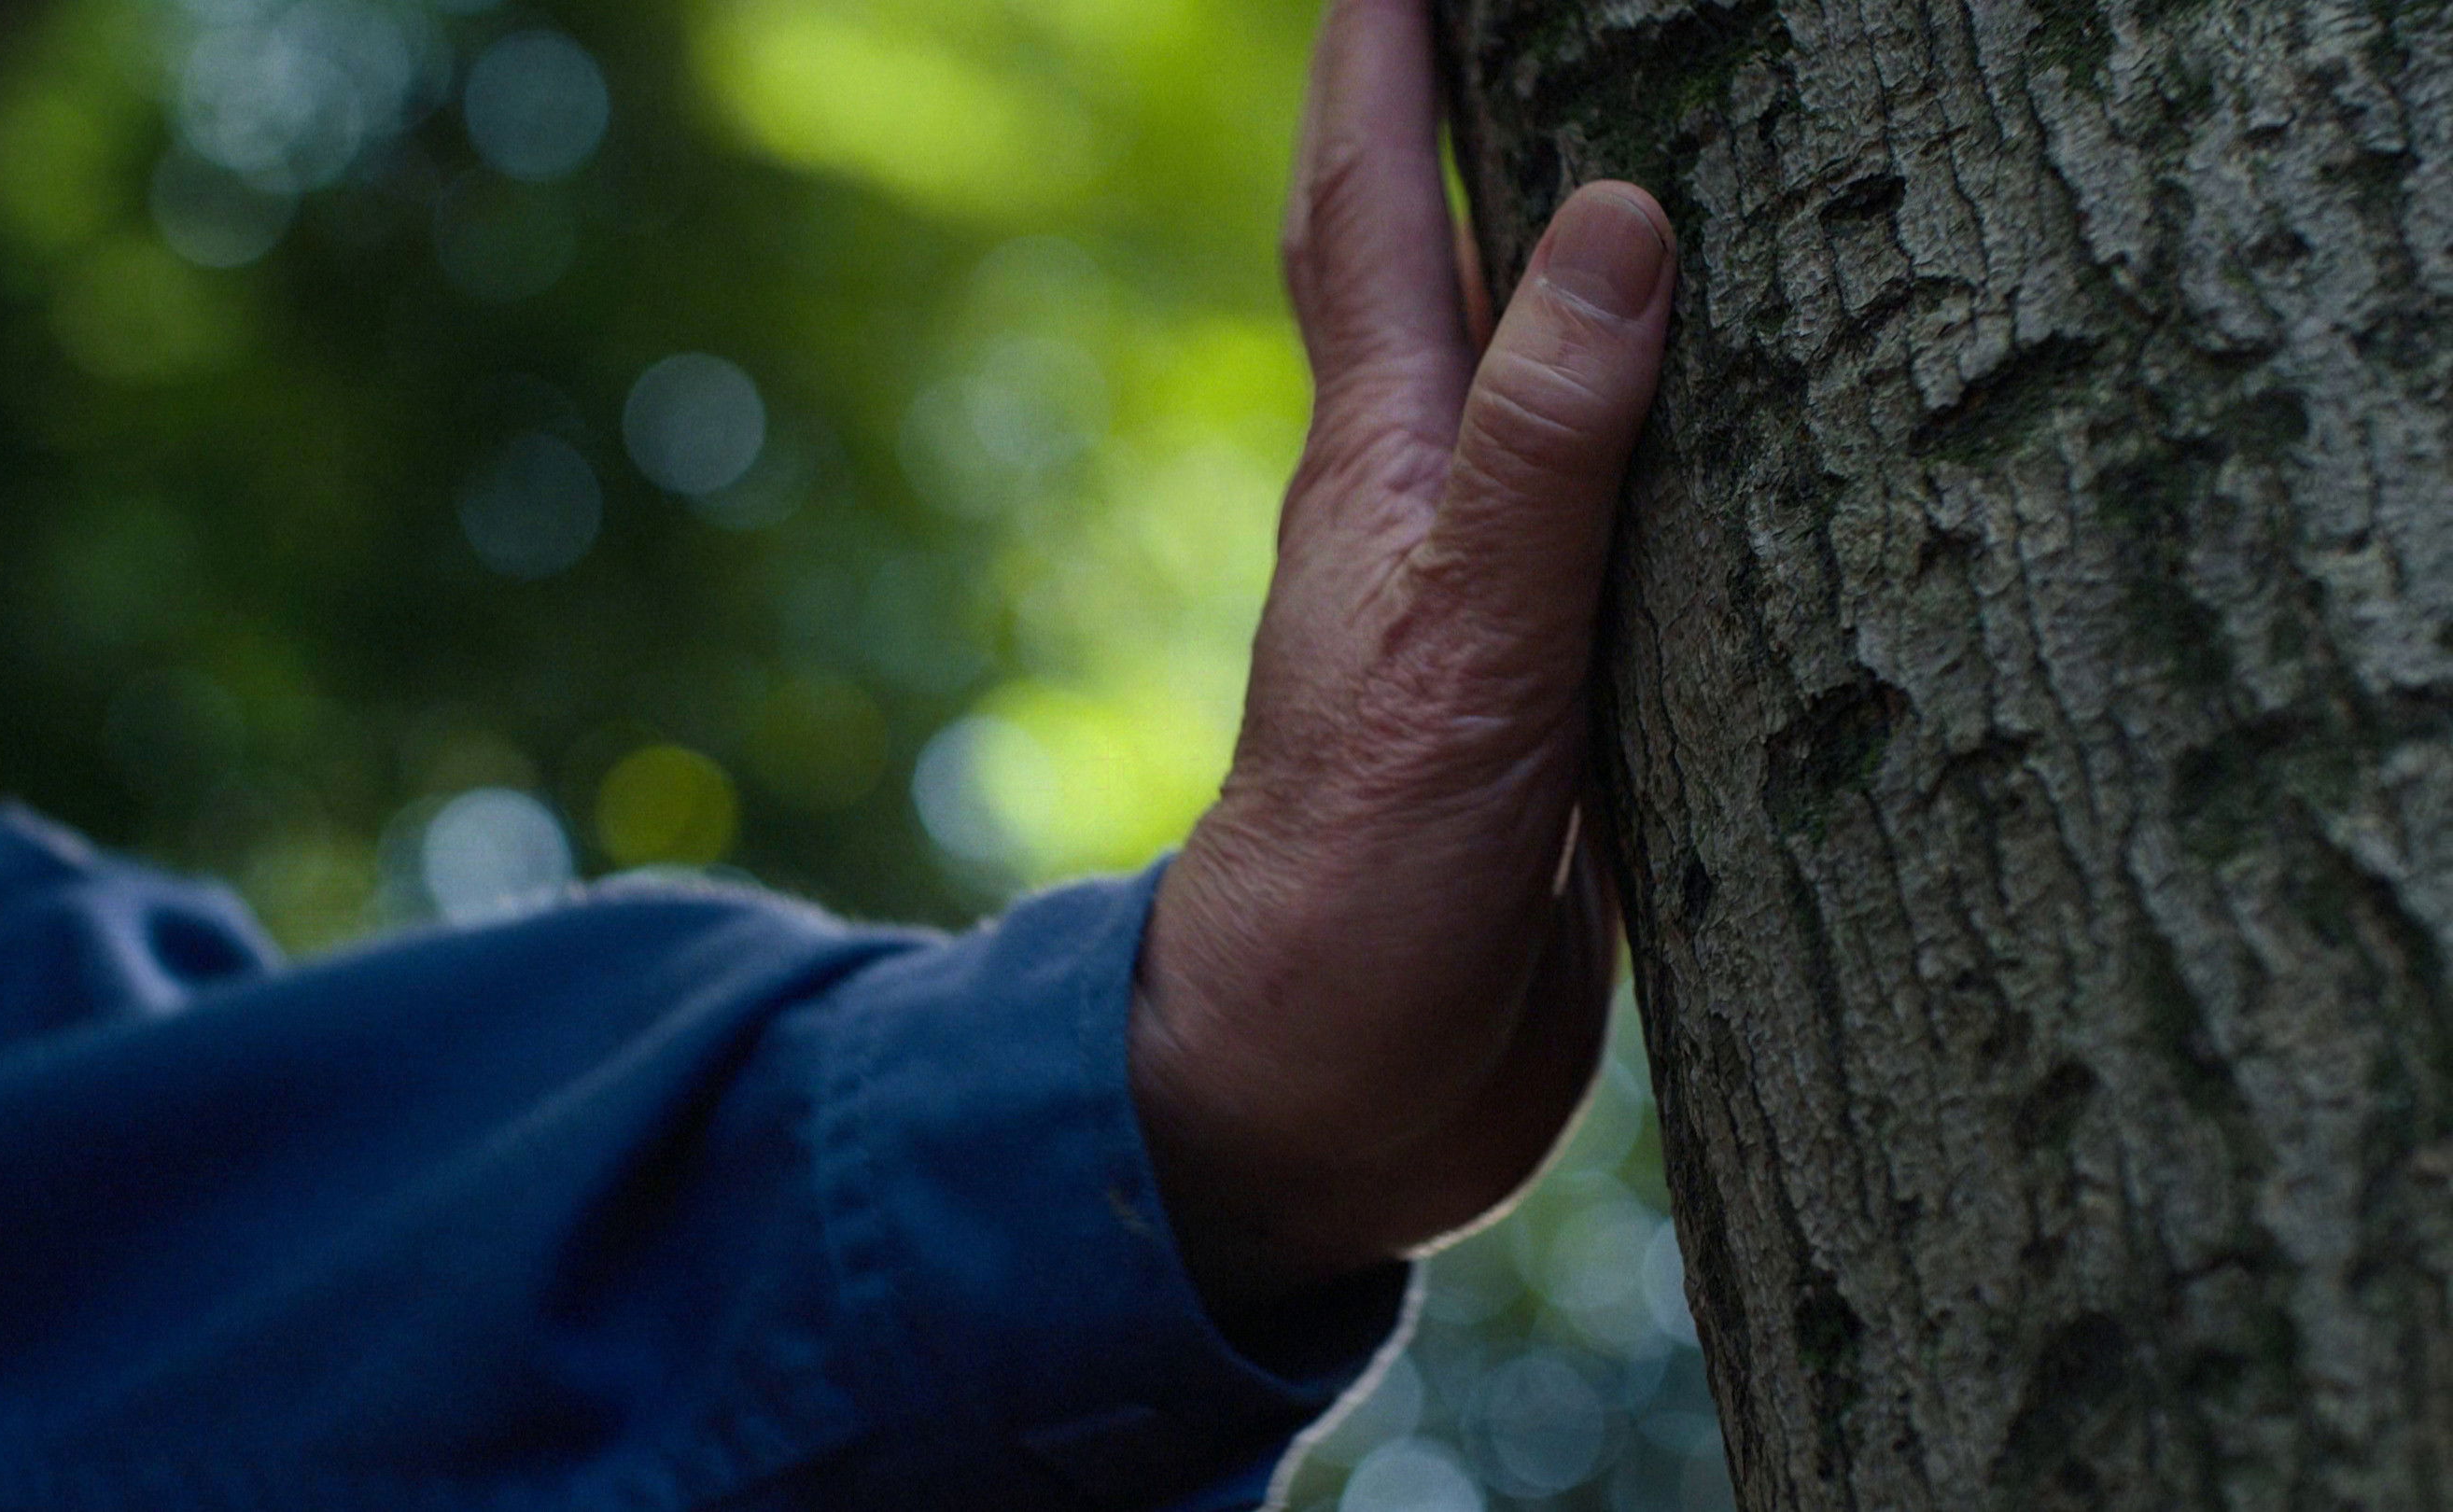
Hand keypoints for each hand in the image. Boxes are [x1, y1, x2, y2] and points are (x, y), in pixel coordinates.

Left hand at [1129, 0, 1674, 1309]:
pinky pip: (1626, 515)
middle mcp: (1436, 503)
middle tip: (1514, 11)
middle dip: (1453, 108)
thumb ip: (1542, 454)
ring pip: (1540, 381)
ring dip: (1561, 259)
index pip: (1367, 204)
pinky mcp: (1574, 688)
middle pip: (1432, 258)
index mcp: (1386, 467)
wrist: (1339, 1093)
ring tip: (1647, 154)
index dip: (1378, 53)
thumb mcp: (1458, 652)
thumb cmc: (1361, 883)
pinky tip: (1737, 422)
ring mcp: (1501, 592)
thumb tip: (1622, 221)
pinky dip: (1664, 437)